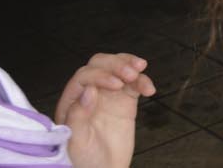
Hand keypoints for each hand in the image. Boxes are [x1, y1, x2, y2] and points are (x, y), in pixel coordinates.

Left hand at [56, 53, 155, 167]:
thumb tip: (88, 91)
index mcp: (72, 102)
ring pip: (117, 68)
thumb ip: (77, 116)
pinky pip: (134, 83)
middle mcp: (89, 94)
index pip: (84, 77)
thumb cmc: (85, 161)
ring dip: (129, 65)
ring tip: (140, 71)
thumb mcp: (76, 143)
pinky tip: (149, 90)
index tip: (116, 85)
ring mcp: (108, 95)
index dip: (101, 75)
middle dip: (116, 64)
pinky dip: (143, 81)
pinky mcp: (125, 100)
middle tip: (131, 74)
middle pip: (100, 65)